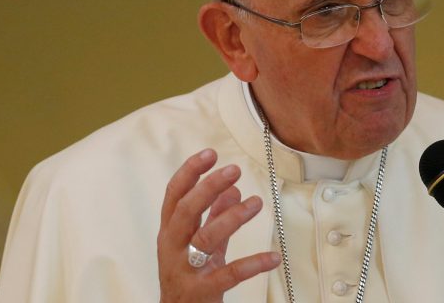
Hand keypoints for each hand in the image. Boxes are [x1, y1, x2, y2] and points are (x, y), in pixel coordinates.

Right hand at [158, 148, 280, 302]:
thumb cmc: (189, 276)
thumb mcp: (200, 243)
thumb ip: (213, 216)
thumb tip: (233, 189)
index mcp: (170, 232)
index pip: (174, 195)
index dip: (189, 172)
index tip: (210, 153)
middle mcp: (172, 248)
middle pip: (185, 211)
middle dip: (208, 187)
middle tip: (234, 169)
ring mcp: (185, 270)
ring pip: (205, 238)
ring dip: (232, 217)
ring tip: (257, 203)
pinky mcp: (201, 291)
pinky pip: (229, 274)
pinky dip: (252, 264)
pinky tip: (273, 257)